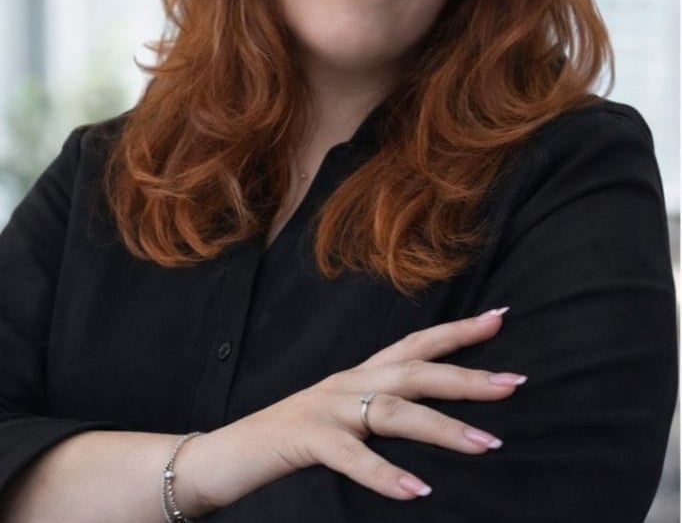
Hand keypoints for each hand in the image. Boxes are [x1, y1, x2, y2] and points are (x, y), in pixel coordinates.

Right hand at [265, 307, 523, 499]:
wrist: (232, 451)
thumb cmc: (298, 435)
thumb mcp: (347, 414)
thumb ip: (384, 410)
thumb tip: (438, 418)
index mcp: (361, 374)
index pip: (416, 344)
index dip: (458, 331)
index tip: (500, 319)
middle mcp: (349, 382)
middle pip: (414, 371)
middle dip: (466, 376)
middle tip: (514, 383)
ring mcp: (328, 408)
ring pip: (391, 410)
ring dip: (441, 426)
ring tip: (486, 444)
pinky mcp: (306, 438)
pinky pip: (350, 455)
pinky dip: (383, 472)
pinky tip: (416, 491)